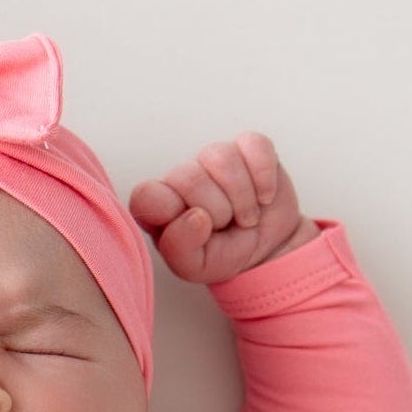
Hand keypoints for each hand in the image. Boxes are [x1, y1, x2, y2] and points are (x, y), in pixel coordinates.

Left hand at [128, 134, 318, 285]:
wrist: (266, 247)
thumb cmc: (223, 254)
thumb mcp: (197, 265)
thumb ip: (181, 248)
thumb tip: (196, 218)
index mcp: (158, 207)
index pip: (145, 195)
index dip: (171, 210)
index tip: (197, 228)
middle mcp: (181, 177)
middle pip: (190, 178)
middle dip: (217, 211)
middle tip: (227, 227)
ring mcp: (212, 159)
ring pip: (221, 159)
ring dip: (242, 198)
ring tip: (246, 217)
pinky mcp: (247, 147)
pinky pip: (254, 146)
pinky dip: (264, 178)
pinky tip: (264, 197)